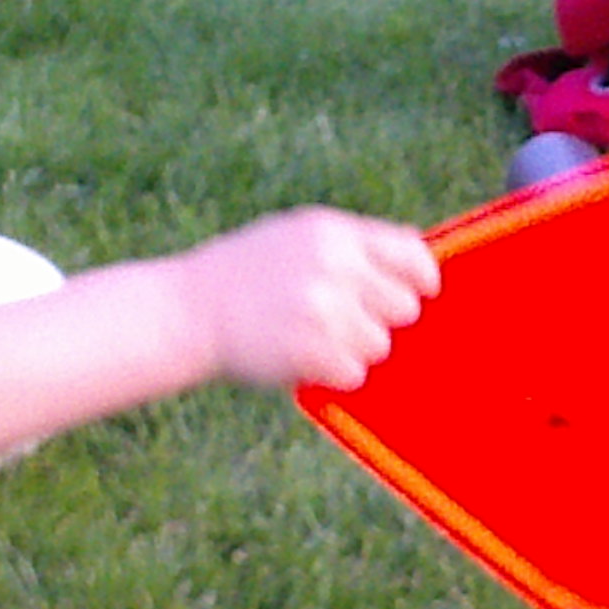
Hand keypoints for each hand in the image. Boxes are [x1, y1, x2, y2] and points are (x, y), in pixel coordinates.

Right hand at [178, 209, 436, 394]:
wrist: (188, 309)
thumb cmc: (247, 275)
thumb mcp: (297, 236)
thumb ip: (353, 244)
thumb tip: (419, 254)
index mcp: (334, 233)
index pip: (412, 255)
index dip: (421, 280)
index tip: (417, 294)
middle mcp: (334, 266)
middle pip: (404, 307)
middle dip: (380, 319)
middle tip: (341, 321)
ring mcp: (323, 309)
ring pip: (380, 345)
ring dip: (353, 350)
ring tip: (312, 338)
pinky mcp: (310, 350)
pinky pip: (353, 373)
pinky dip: (332, 375)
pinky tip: (301, 358)